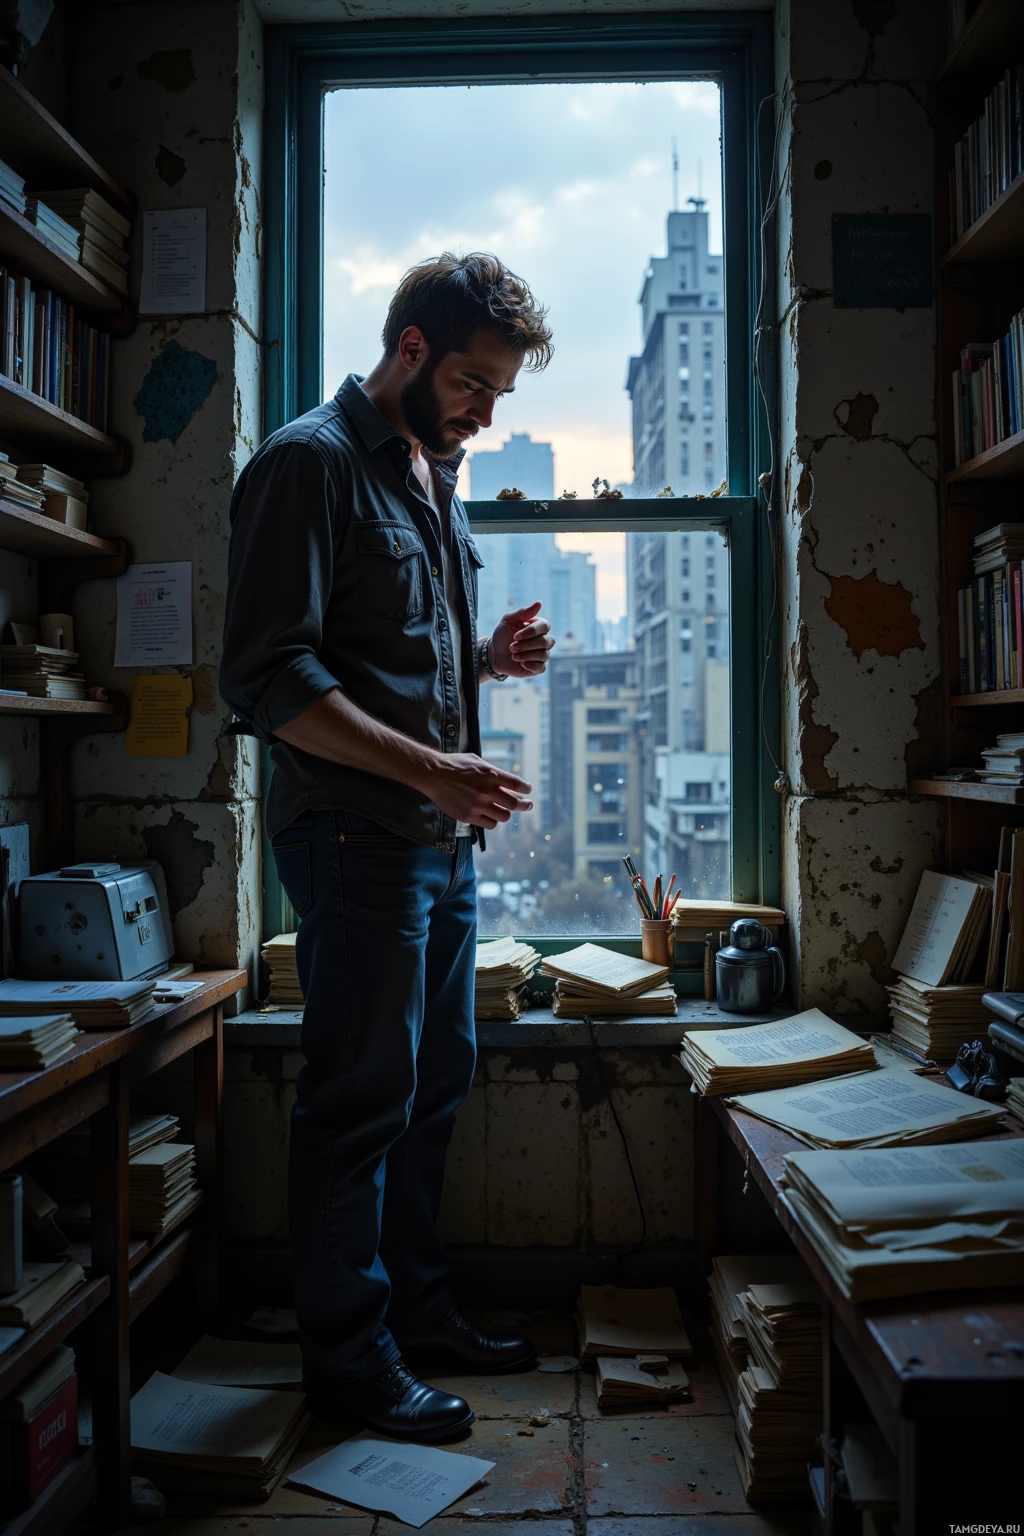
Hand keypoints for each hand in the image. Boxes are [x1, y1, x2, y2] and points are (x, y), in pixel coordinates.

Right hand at [417, 752, 532, 828]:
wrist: (433, 774)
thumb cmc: (455, 765)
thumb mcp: (477, 761)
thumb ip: (493, 772)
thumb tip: (508, 783)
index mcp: (491, 774)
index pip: (517, 784)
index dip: (526, 789)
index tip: (528, 791)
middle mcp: (487, 791)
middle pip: (515, 803)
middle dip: (524, 805)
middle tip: (528, 805)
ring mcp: (478, 805)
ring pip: (504, 816)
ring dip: (506, 813)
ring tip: (505, 811)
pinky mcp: (469, 816)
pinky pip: (490, 825)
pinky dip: (493, 821)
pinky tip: (490, 816)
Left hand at [490, 600, 554, 677]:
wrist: (494, 653)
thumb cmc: (503, 635)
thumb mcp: (508, 620)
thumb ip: (523, 612)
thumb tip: (539, 603)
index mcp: (539, 626)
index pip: (545, 626)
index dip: (531, 632)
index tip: (515, 636)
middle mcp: (544, 640)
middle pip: (546, 641)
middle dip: (527, 645)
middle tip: (511, 646)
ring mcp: (542, 654)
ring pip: (544, 655)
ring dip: (526, 655)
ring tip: (513, 655)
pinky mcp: (538, 667)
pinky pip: (542, 667)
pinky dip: (530, 665)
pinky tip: (520, 663)